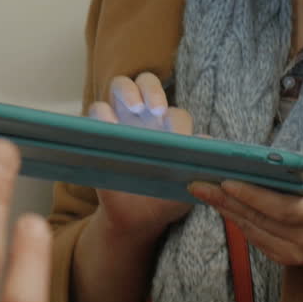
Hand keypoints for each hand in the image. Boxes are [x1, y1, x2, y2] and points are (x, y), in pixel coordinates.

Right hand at [88, 73, 193, 239]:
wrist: (136, 218)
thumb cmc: (164, 198)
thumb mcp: (183, 186)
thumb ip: (196, 165)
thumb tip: (206, 142)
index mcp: (169, 128)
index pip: (176, 114)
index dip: (178, 122)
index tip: (179, 137)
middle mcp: (145, 117)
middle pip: (147, 83)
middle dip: (152, 90)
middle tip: (157, 109)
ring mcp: (119, 120)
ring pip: (120, 85)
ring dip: (128, 91)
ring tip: (136, 108)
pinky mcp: (97, 130)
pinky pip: (96, 111)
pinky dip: (102, 114)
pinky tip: (109, 126)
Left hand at [189, 157, 302, 271]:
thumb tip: (290, 161)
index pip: (284, 208)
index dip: (254, 196)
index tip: (227, 180)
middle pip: (262, 220)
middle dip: (228, 200)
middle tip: (200, 183)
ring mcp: (294, 253)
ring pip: (253, 230)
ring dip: (225, 209)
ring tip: (202, 190)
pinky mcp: (282, 258)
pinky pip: (254, 237)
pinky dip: (235, 219)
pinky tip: (219, 203)